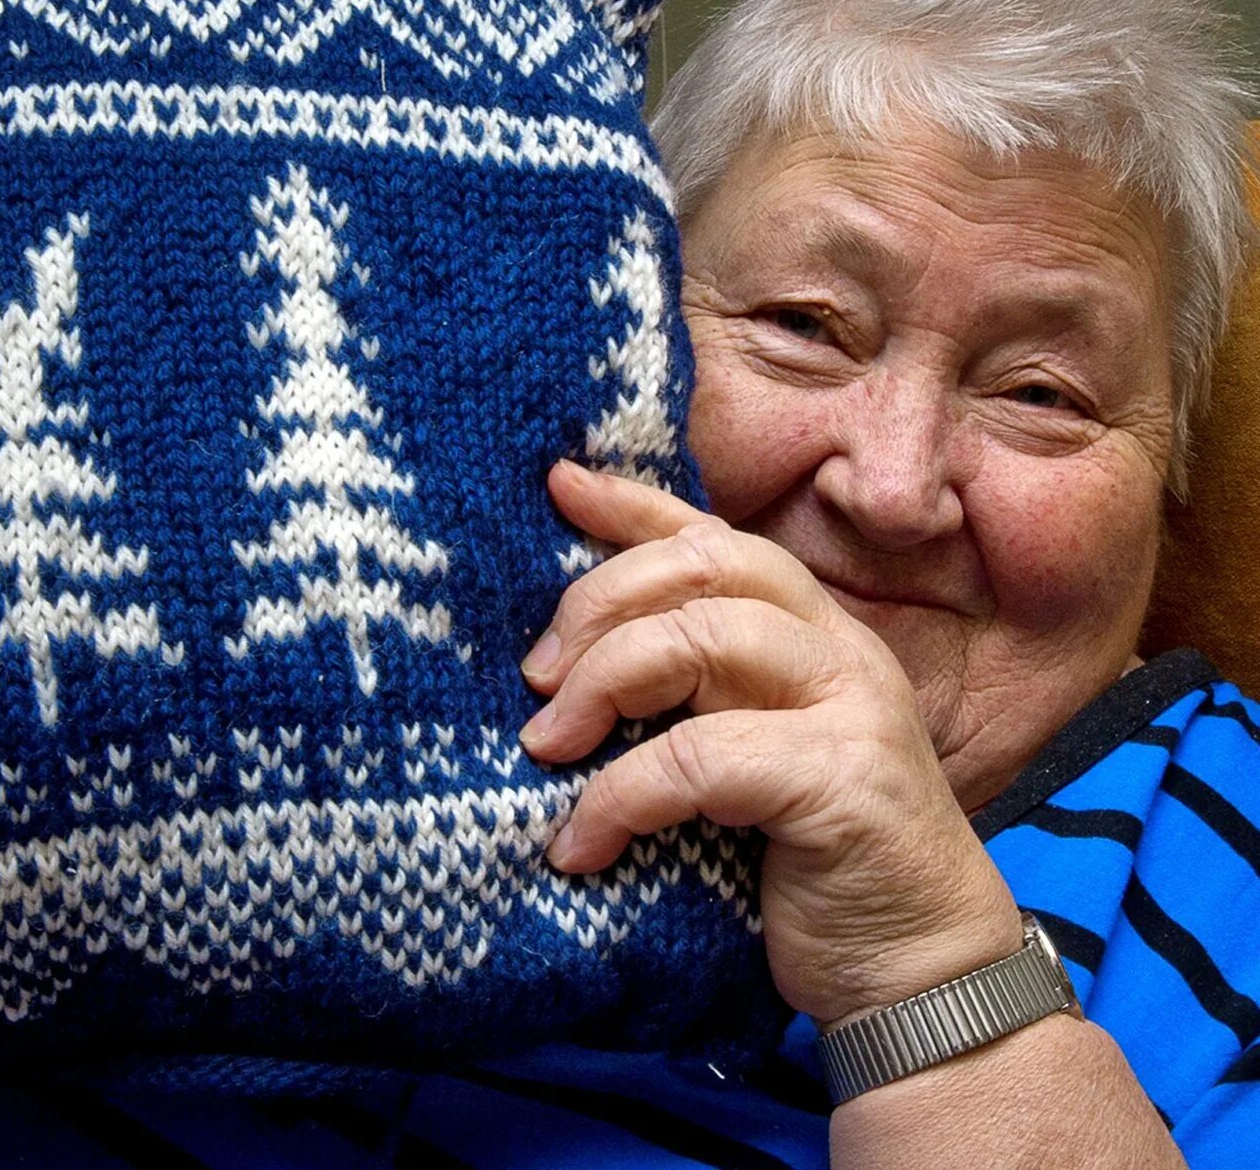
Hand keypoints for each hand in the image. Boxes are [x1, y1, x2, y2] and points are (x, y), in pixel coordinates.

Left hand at [519, 460, 1023, 1024]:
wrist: (926, 978)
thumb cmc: (813, 869)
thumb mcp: (740, 763)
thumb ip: (689, 699)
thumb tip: (563, 664)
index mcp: (812, 636)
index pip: (718, 539)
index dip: (635, 505)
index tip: (558, 484)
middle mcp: (839, 652)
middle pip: (707, 564)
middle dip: (600, 601)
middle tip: (537, 674)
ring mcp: (852, 709)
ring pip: (703, 637)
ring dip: (602, 684)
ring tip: (546, 747)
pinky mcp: (842, 781)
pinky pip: (699, 759)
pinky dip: (619, 797)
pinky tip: (581, 846)